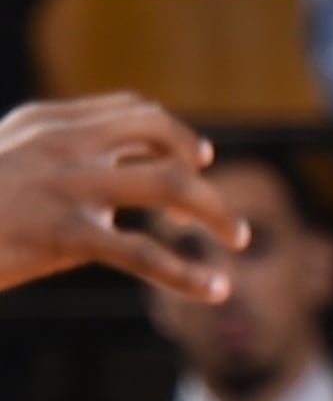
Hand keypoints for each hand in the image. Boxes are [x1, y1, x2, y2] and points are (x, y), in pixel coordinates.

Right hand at [0, 93, 249, 300]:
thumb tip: (98, 181)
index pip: (131, 110)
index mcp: (46, 123)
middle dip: (196, 162)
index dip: (172, 134)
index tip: (194, 160)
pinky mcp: (64, 234)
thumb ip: (46, 159)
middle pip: (159, 133)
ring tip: (239, 239)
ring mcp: (67, 186)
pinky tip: (214, 290)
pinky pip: (142, 253)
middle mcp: (63, 145)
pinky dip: (186, 274)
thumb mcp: (0, 161)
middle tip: (211, 202)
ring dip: (216, 211)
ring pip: (170, 184)